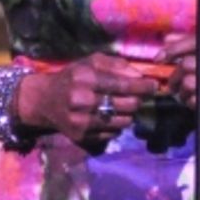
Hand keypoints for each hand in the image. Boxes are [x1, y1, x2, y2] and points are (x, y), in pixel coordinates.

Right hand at [15, 53, 156, 143]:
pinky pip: (112, 134)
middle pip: (127, 105)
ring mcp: (81, 121)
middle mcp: (82, 100)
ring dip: (129, 114)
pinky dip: (117, 126)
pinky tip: (110, 117)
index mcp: (85, 78)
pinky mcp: (81, 136)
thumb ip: (117, 65)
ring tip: (124, 107)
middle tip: (139, 96)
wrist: (45, 100)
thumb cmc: (73, 77)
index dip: (142, 86)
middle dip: (138, 100)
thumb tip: (140, 75)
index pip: (122, 84)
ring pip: (122, 122)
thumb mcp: (91, 62)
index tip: (154, 86)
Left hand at [165, 33, 199, 131]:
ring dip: (182, 91)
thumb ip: (191, 45)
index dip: (174, 49)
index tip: (159, 58)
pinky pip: (196, 101)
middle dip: (175, 75)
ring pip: (190, 83)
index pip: (197, 42)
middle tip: (173, 83)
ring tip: (188, 93)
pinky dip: (191, 102)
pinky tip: (197, 101)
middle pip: (189, 64)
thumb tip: (167, 38)